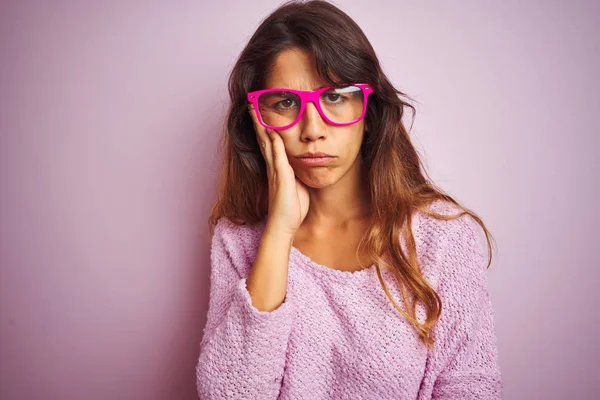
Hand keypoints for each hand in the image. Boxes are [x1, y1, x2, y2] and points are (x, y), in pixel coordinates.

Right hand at [248, 105, 309, 236]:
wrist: (284, 226)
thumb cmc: (292, 209)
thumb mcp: (297, 186)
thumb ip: (297, 173)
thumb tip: (304, 164)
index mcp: (277, 168)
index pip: (268, 143)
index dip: (264, 127)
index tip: (260, 113)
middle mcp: (272, 167)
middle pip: (263, 138)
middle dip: (257, 121)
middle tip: (251, 104)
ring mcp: (275, 171)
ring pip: (266, 143)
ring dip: (261, 126)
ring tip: (255, 111)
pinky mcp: (281, 177)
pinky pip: (277, 156)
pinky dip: (274, 143)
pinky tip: (272, 131)